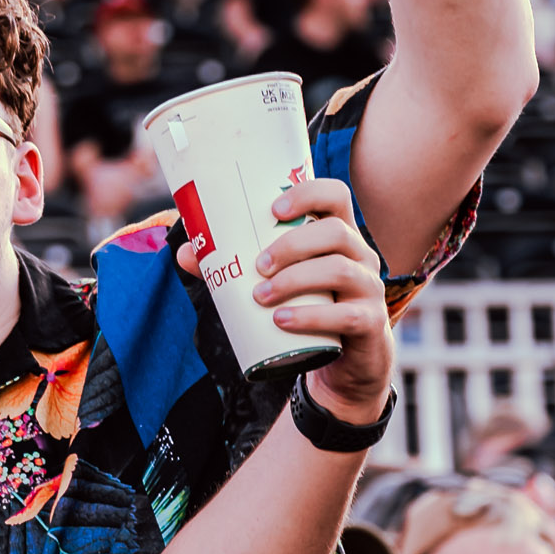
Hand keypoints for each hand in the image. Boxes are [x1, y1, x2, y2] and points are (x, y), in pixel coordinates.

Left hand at [178, 176, 390, 420]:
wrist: (344, 360)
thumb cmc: (307, 305)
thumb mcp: (277, 281)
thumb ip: (233, 265)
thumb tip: (185, 252)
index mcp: (337, 234)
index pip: (336, 195)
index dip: (309, 193)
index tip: (274, 208)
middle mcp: (359, 254)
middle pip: (334, 232)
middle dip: (291, 244)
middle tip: (256, 265)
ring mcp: (369, 288)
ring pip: (339, 270)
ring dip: (293, 280)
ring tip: (259, 296)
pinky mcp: (369, 322)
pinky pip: (345, 315)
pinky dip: (310, 317)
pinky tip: (282, 320)